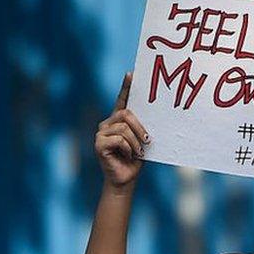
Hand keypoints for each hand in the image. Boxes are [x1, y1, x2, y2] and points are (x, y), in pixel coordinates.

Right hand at [95, 72, 148, 189]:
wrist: (126, 179)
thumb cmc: (136, 159)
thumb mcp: (142, 140)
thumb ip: (142, 127)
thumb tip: (154, 115)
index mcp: (119, 120)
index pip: (122, 100)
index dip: (126, 87)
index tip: (131, 74)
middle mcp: (107, 123)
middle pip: (126, 114)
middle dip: (140, 128)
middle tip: (147, 141)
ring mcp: (101, 133)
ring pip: (124, 128)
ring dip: (136, 142)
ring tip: (138, 152)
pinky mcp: (98, 144)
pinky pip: (119, 139)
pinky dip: (128, 148)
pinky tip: (127, 155)